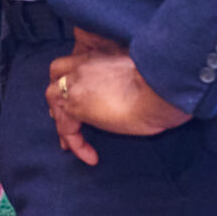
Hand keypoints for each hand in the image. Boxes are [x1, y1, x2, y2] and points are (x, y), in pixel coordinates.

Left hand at [47, 27, 191, 166]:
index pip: (72, 65)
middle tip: (66, 120)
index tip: (78, 97)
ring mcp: (76, 86)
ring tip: (71, 145)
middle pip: (56, 81)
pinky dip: (75, 144)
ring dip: (62, 123)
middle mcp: (83, 68)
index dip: (70, 81)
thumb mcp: (141, 75)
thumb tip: (135, 96)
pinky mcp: (77, 107)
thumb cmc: (161, 84)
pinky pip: (66, 128)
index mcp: (98, 57)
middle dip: (58, 100)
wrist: (159, 89)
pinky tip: (92, 158)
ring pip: (55, 103)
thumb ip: (128, 80)